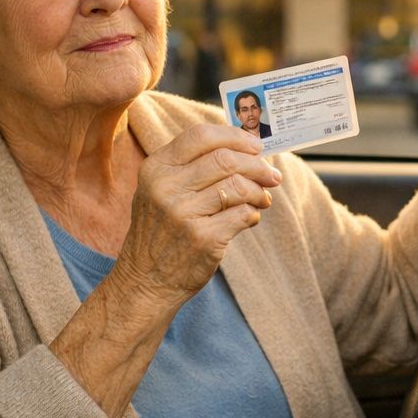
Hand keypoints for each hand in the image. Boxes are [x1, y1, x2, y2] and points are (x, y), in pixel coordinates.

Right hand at [114, 124, 281, 301]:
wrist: (145, 281)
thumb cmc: (161, 232)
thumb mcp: (160, 191)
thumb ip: (193, 167)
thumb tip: (248, 150)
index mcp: (156, 168)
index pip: (201, 136)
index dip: (236, 137)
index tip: (256, 146)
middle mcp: (166, 187)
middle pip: (226, 159)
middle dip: (257, 165)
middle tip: (272, 175)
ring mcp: (183, 213)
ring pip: (239, 186)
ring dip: (259, 191)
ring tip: (262, 199)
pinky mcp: (202, 238)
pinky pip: (243, 214)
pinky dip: (253, 214)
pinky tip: (249, 218)